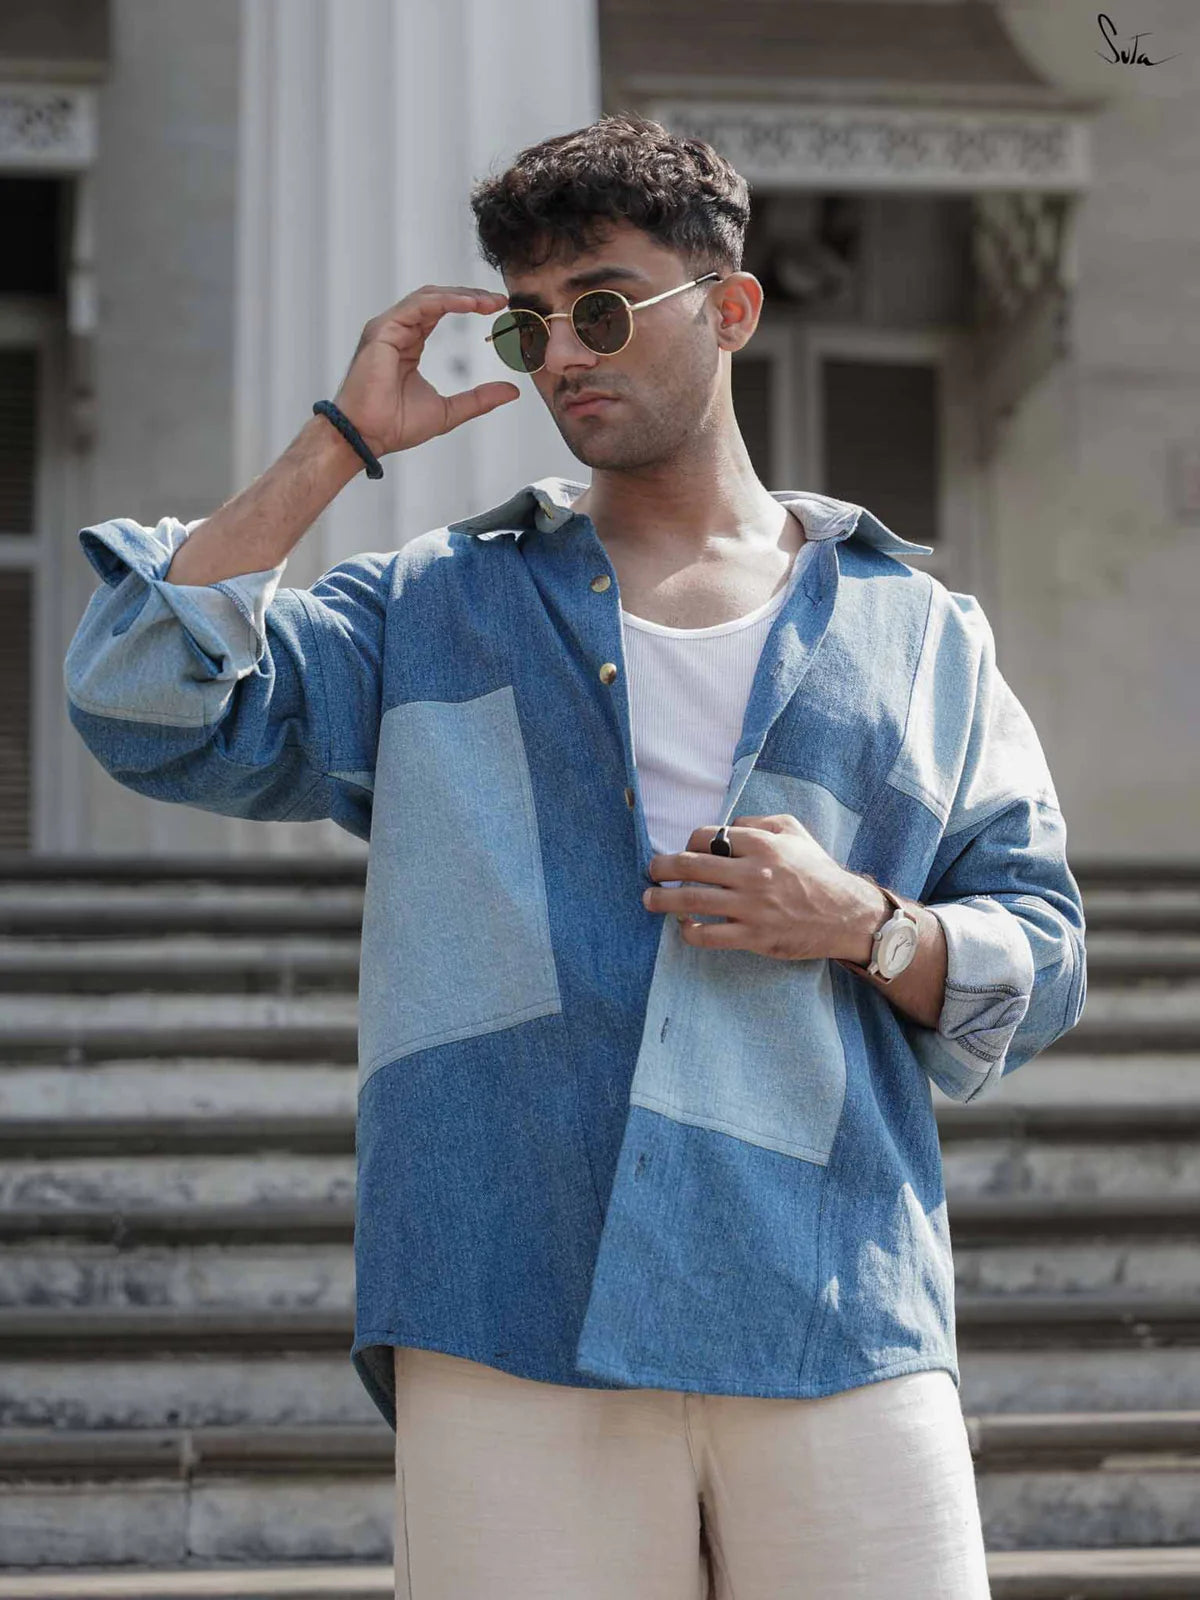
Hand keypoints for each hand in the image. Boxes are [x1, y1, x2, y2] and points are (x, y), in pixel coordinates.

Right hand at [332, 285, 520, 457]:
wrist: (366, 437)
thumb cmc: (394, 426)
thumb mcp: (450, 410)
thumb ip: (479, 398)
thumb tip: (511, 391)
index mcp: (409, 344)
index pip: (441, 313)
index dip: (470, 306)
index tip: (498, 309)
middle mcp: (397, 331)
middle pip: (437, 299)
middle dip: (470, 296)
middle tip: (498, 301)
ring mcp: (387, 328)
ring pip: (428, 297)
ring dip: (460, 296)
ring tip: (488, 302)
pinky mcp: (382, 330)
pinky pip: (419, 306)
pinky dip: (445, 302)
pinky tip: (469, 305)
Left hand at [641, 813, 885, 961]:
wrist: (846, 914)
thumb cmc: (817, 871)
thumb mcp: (794, 831)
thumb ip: (758, 822)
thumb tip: (725, 827)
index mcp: (760, 844)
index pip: (705, 838)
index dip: (688, 843)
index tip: (685, 852)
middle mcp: (752, 873)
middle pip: (688, 866)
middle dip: (660, 867)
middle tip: (652, 871)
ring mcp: (751, 907)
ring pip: (690, 901)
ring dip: (661, 900)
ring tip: (649, 900)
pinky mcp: (753, 936)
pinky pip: (708, 936)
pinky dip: (688, 932)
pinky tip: (684, 927)